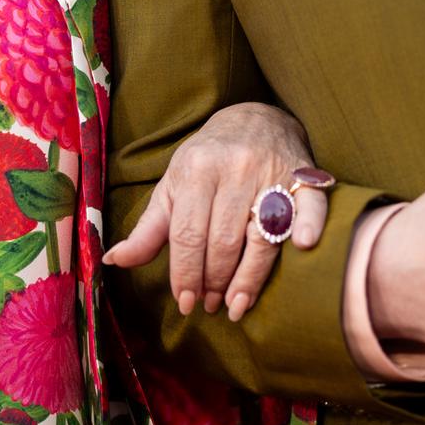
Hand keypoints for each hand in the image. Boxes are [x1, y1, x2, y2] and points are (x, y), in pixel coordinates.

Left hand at [104, 102, 330, 320]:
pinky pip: (310, 204)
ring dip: (249, 279)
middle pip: (224, 241)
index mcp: (198, 170)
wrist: (254, 118)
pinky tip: (303, 247)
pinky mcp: (304, 176)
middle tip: (211, 305)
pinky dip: (309, 225)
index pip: (188, 235)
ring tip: (236, 305)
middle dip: (215, 281)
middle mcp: (235, 169)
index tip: (186, 303)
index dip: (186, 274)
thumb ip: (148, 228)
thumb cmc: (207, 160)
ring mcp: (272, 172)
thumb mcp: (173, 186)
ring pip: (262, 235)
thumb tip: (113, 261)